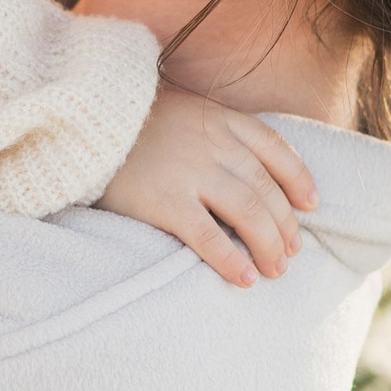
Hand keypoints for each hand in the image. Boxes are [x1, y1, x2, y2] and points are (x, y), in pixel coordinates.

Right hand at [99, 88, 319, 287]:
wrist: (79, 122)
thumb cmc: (127, 124)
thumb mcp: (179, 110)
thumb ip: (211, 132)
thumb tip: (243, 172)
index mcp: (219, 118)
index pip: (275, 150)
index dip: (299, 180)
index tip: (310, 205)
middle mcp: (212, 143)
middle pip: (267, 189)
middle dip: (285, 225)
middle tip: (290, 252)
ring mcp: (190, 171)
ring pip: (249, 214)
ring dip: (269, 246)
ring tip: (275, 270)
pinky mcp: (163, 201)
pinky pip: (208, 237)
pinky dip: (232, 260)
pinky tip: (245, 279)